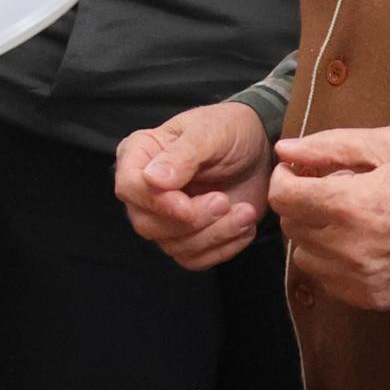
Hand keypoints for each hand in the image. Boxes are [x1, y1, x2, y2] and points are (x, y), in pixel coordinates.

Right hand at [112, 102, 273, 270]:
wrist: (260, 149)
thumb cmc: (229, 131)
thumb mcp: (209, 133)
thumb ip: (181, 155)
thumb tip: (153, 179)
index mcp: (139, 155)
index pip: (129, 187)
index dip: (156, 203)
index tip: (187, 205)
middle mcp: (145, 190)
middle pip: (147, 224)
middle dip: (192, 221)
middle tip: (224, 201)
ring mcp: (165, 217)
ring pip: (173, 246)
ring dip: (214, 235)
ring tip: (245, 211)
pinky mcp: (189, 237)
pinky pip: (195, 259)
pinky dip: (223, 248)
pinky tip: (244, 226)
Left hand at [267, 127, 389, 309]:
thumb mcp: (387, 145)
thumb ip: (328, 147)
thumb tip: (284, 150)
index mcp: (349, 204)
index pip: (282, 197)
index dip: (285, 178)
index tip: (301, 170)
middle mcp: (348, 247)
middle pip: (291, 226)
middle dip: (301, 203)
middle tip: (330, 187)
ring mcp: (360, 277)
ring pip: (305, 255)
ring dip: (315, 233)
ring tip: (348, 215)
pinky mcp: (372, 298)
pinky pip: (328, 279)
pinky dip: (334, 260)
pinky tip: (361, 240)